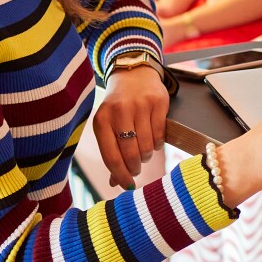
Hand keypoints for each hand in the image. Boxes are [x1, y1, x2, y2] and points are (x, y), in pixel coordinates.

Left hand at [92, 66, 170, 189]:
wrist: (133, 74)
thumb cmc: (118, 107)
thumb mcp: (108, 126)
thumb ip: (111, 153)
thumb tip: (116, 183)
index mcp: (101, 120)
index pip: (111, 157)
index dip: (121, 176)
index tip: (128, 186)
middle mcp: (119, 112)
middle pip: (130, 154)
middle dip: (135, 167)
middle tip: (137, 168)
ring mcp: (139, 105)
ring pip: (146, 146)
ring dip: (146, 156)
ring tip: (144, 152)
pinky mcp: (158, 102)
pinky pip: (159, 135)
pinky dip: (156, 144)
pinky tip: (152, 141)